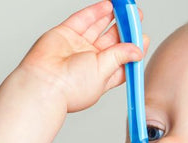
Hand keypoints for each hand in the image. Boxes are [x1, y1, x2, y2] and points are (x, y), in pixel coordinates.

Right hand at [0, 1, 146, 142]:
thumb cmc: (71, 88)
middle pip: (112, 41)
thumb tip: (138, 50)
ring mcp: (78, 47)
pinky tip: (108, 6)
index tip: (143, 38)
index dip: (133, 48)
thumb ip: (120, 56)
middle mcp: (90, 61)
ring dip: (113, 17)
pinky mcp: (66, 34)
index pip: (122, 60)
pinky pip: (83, 20)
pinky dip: (96, 12)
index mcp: (102, 75)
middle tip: (136, 16)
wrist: (43, 84)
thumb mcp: (104, 72)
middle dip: (125, 29)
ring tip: (125, 7)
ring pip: (99, 28)